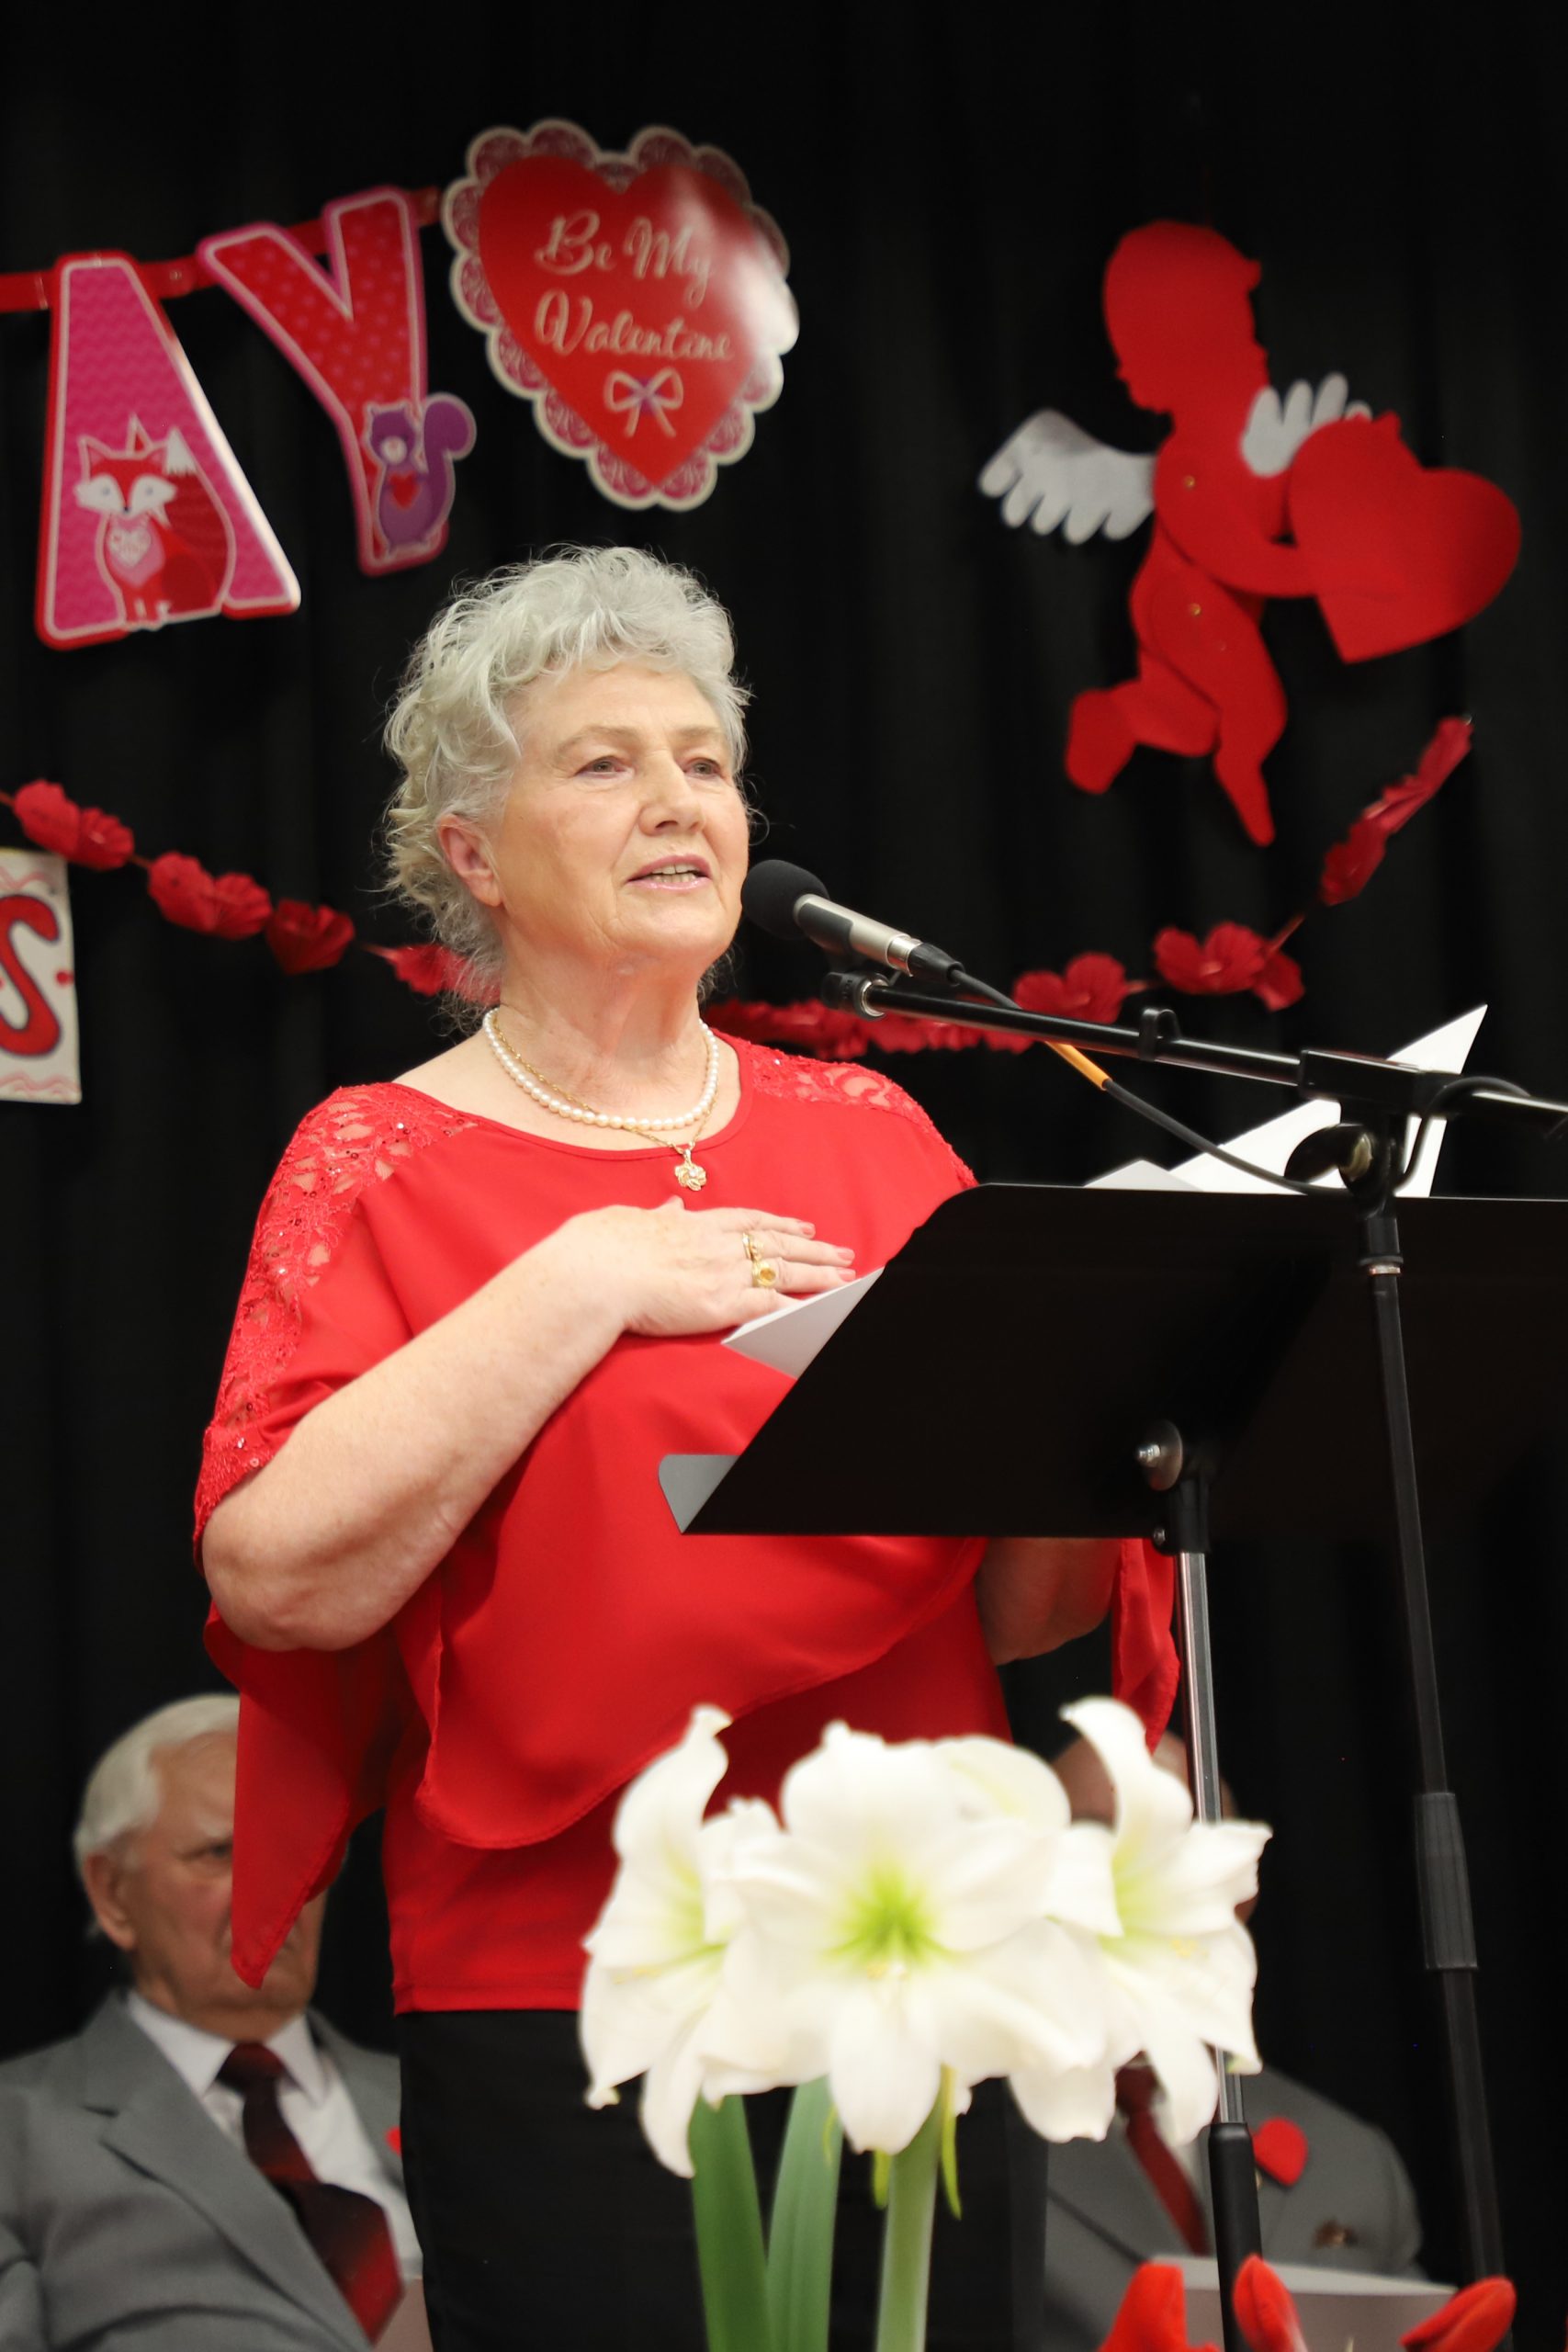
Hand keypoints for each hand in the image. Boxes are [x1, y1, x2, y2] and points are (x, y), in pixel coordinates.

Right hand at [568, 1198, 857, 1339]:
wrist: (594, 1272)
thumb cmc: (599, 1247)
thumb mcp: (628, 1219)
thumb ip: (656, 1214)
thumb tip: (670, 1206)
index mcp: (694, 1223)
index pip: (750, 1220)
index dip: (780, 1224)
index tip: (803, 1227)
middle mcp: (716, 1244)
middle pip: (777, 1244)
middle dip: (814, 1249)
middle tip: (842, 1254)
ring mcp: (722, 1272)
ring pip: (783, 1270)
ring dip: (818, 1275)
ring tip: (845, 1279)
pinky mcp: (722, 1303)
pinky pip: (770, 1304)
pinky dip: (797, 1307)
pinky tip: (817, 1311)